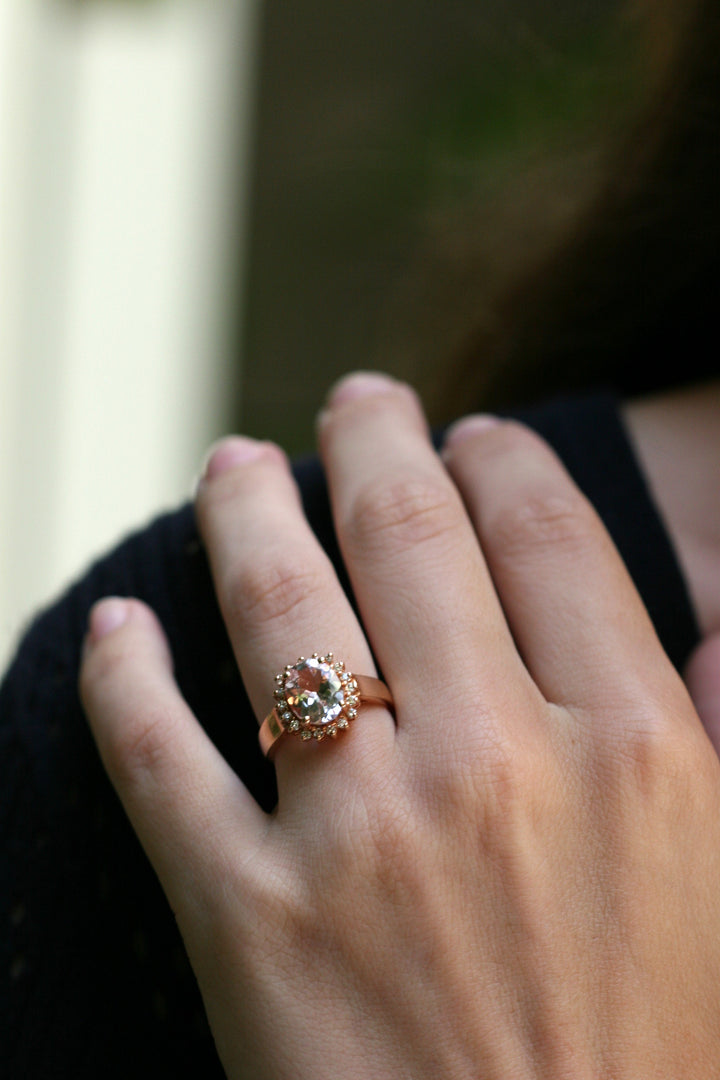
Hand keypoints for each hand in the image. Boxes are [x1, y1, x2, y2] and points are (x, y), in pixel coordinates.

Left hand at [80, 373, 719, 1077]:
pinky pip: (157, 759)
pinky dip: (122, 678)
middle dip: (376, 444)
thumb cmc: (667, 1074)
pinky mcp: (249, 926)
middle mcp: (495, 768)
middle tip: (356, 402)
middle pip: (410, 538)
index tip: (474, 437)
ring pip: (276, 610)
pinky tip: (116, 624)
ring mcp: (360, 841)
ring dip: (245, 514)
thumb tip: (708, 642)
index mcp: (631, 754)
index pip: (548, 540)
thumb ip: (719, 748)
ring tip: (235, 464)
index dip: (503, 465)